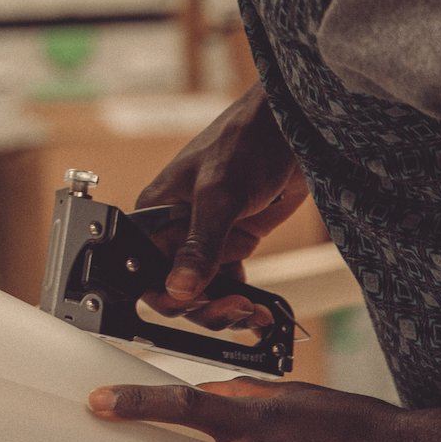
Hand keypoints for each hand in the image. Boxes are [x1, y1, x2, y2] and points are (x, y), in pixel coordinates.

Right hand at [138, 84, 308, 328]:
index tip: (198, 303)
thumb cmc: (246, 142)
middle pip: (176, 287)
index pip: (146, 270)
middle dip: (204, 306)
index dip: (168, 294)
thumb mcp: (218, 195)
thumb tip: (178, 288)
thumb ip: (199, 245)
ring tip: (254, 311)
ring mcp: (206, 236)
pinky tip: (261, 310)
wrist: (294, 129)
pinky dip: (244, 299)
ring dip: (228, 308)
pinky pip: (231, 281)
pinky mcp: (234, 239)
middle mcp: (175, 229)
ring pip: (205, 290)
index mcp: (156, 214)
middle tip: (236, 309)